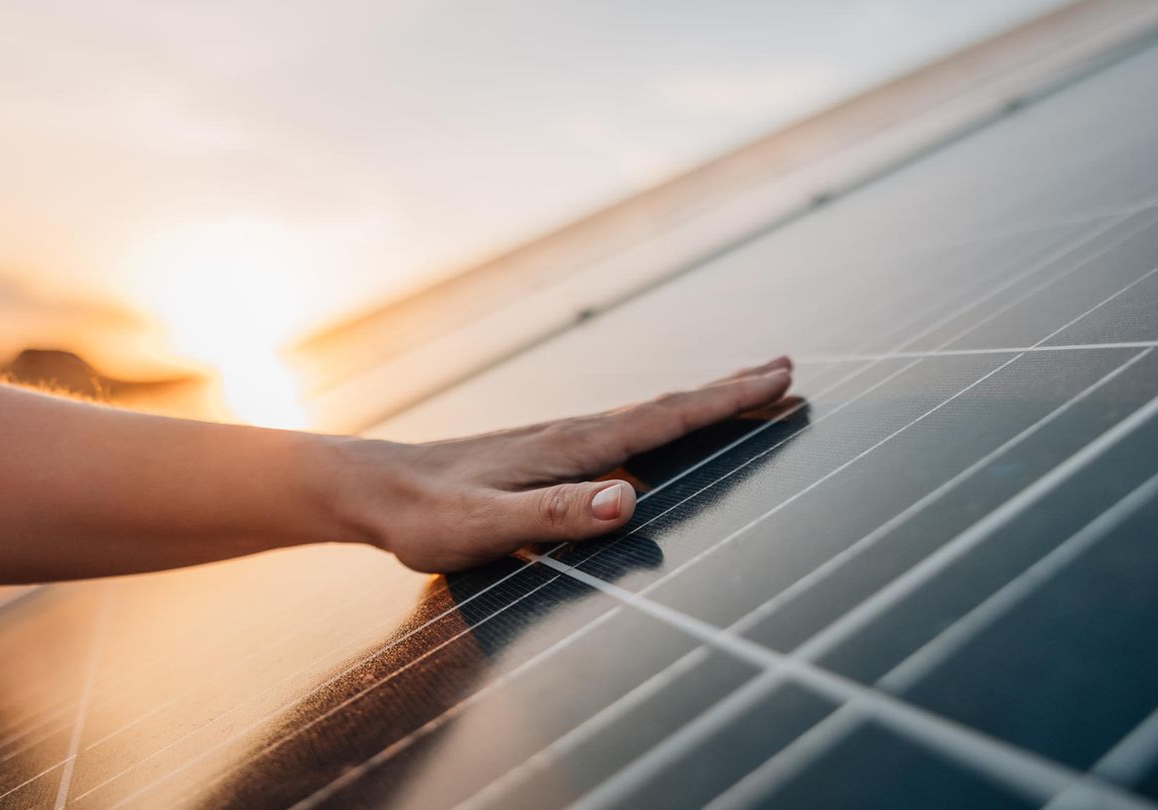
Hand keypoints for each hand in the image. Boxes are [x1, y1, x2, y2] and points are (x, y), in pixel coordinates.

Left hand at [336, 357, 792, 572]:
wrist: (372, 489)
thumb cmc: (426, 515)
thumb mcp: (486, 526)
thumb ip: (556, 514)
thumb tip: (629, 499)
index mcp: (572, 448)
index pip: (665, 419)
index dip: (725, 401)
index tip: (778, 379)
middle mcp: (573, 434)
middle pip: (667, 407)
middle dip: (730, 390)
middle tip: (786, 370)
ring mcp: (559, 440)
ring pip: (647, 416)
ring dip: (701, 403)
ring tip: (743, 392)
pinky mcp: (545, 454)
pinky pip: (623, 431)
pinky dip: (661, 423)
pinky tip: (659, 432)